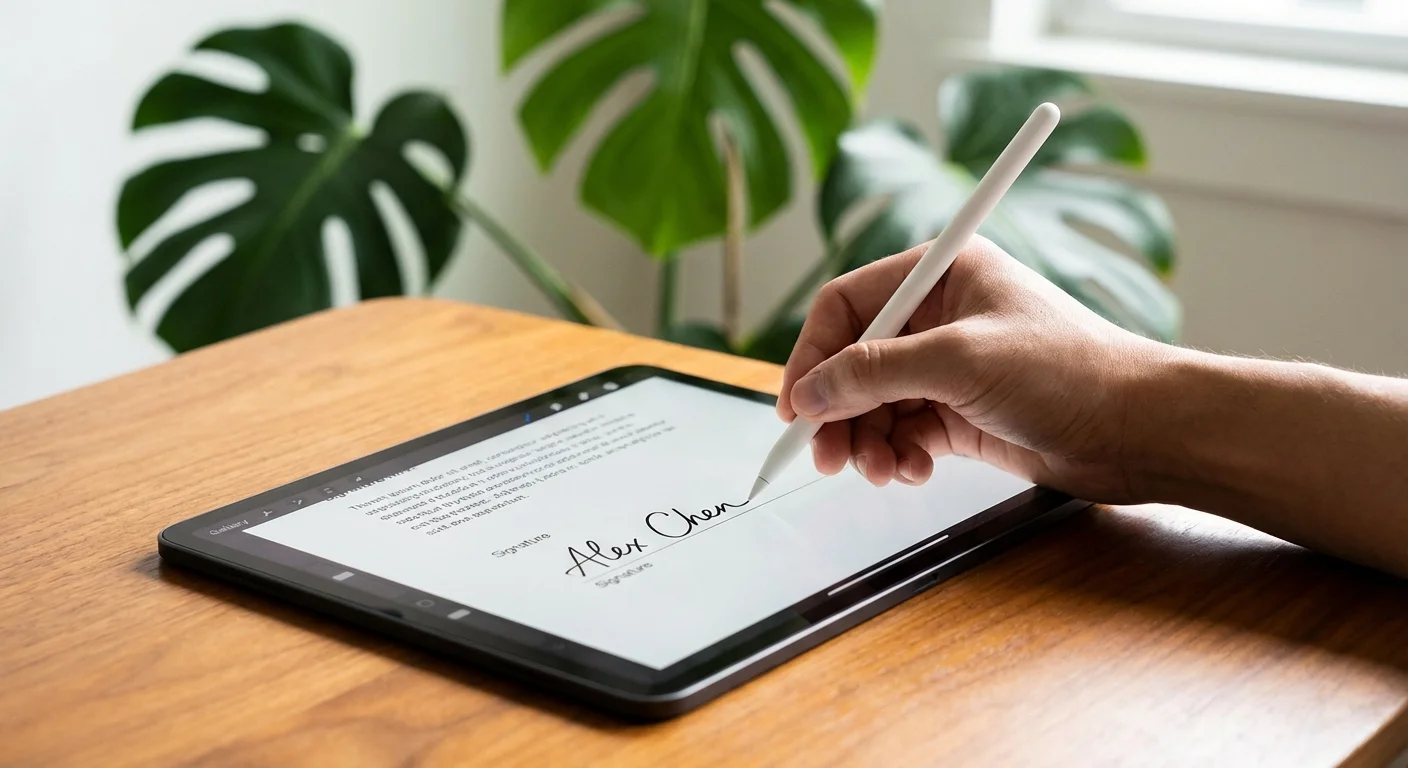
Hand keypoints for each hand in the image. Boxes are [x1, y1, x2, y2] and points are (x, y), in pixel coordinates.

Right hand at [778, 236, 1171, 502]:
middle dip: (838, 411)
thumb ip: (876, 373)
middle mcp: (940, 317)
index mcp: (941, 275)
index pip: (847, 306)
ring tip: (880, 470)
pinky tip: (913, 469)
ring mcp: (950, 368)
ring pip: (876, 404)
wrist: (1139, 430)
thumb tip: (812, 393)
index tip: (795, 406)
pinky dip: (898, 455)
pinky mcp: (963, 414)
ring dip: (867, 441)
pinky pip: (905, 432)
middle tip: (827, 457)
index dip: (813, 354)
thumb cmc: (1070, 371)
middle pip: (854, 361)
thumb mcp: (960, 361)